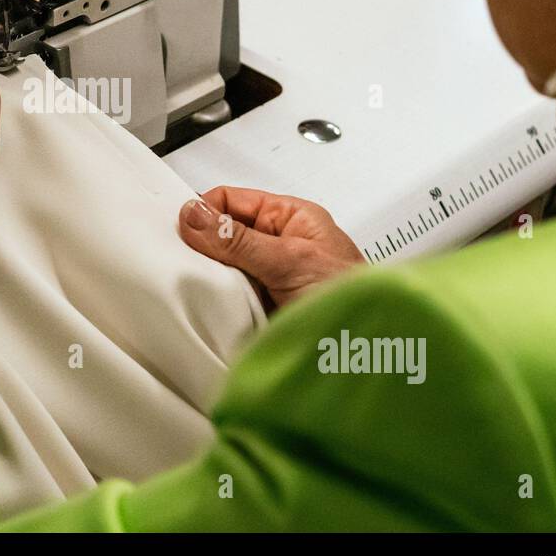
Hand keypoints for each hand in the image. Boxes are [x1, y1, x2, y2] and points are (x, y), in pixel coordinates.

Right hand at [178, 187, 363, 307]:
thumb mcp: (290, 261)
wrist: (374, 355)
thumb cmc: (355, 300)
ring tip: (203, 290)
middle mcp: (279, 245)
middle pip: (222, 236)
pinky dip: (219, 307)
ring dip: (212, 282)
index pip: (231, 200)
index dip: (204, 212)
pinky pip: (228, 302)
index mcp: (290, 218)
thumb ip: (240, 240)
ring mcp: (269, 279)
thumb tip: (195, 216)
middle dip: (205, 250)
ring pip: (223, 271)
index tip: (181, 231)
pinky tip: (213, 312)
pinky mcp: (263, 310)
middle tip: (188, 264)